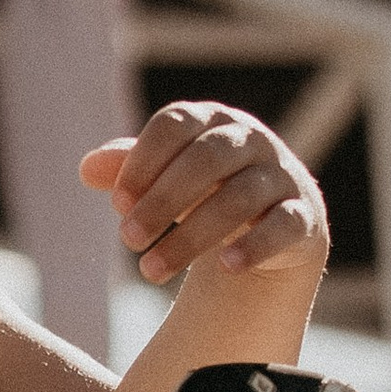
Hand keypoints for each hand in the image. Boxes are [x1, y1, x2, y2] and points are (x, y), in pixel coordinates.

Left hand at [84, 102, 329, 286]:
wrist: (270, 224)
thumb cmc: (205, 191)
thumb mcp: (165, 177)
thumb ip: (129, 168)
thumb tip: (86, 168)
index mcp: (212, 120)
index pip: (176, 124)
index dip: (144, 161)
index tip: (117, 205)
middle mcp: (251, 139)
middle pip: (206, 159)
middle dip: (162, 201)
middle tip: (128, 240)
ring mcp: (282, 176)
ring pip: (239, 199)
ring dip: (192, 237)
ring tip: (151, 271)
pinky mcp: (304, 216)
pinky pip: (283, 226)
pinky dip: (254, 246)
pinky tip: (224, 267)